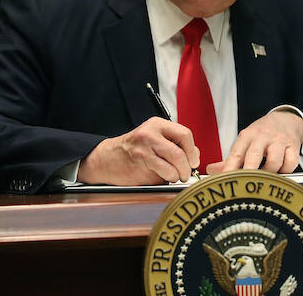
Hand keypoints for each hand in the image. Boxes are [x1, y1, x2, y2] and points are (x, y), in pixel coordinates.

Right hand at [77, 117, 200, 184]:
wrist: (107, 159)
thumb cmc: (133, 150)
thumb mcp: (155, 139)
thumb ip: (175, 145)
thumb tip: (195, 155)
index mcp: (157, 124)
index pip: (185, 134)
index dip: (193, 151)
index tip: (193, 162)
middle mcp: (150, 133)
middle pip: (180, 151)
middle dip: (187, 167)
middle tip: (186, 173)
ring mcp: (144, 148)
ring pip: (174, 163)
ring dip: (178, 174)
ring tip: (175, 176)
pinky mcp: (140, 162)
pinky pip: (163, 172)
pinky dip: (169, 178)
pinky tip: (164, 177)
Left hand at [207, 110, 302, 174]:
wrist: (286, 119)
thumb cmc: (262, 134)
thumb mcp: (245, 141)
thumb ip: (230, 159)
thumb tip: (211, 171)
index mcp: (247, 136)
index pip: (236, 154)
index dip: (229, 169)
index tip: (225, 181)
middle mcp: (262, 136)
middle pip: (254, 156)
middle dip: (249, 172)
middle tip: (247, 184)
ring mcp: (279, 140)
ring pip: (274, 162)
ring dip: (270, 172)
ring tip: (268, 173)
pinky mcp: (293, 145)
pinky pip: (290, 164)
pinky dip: (286, 170)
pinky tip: (282, 168)